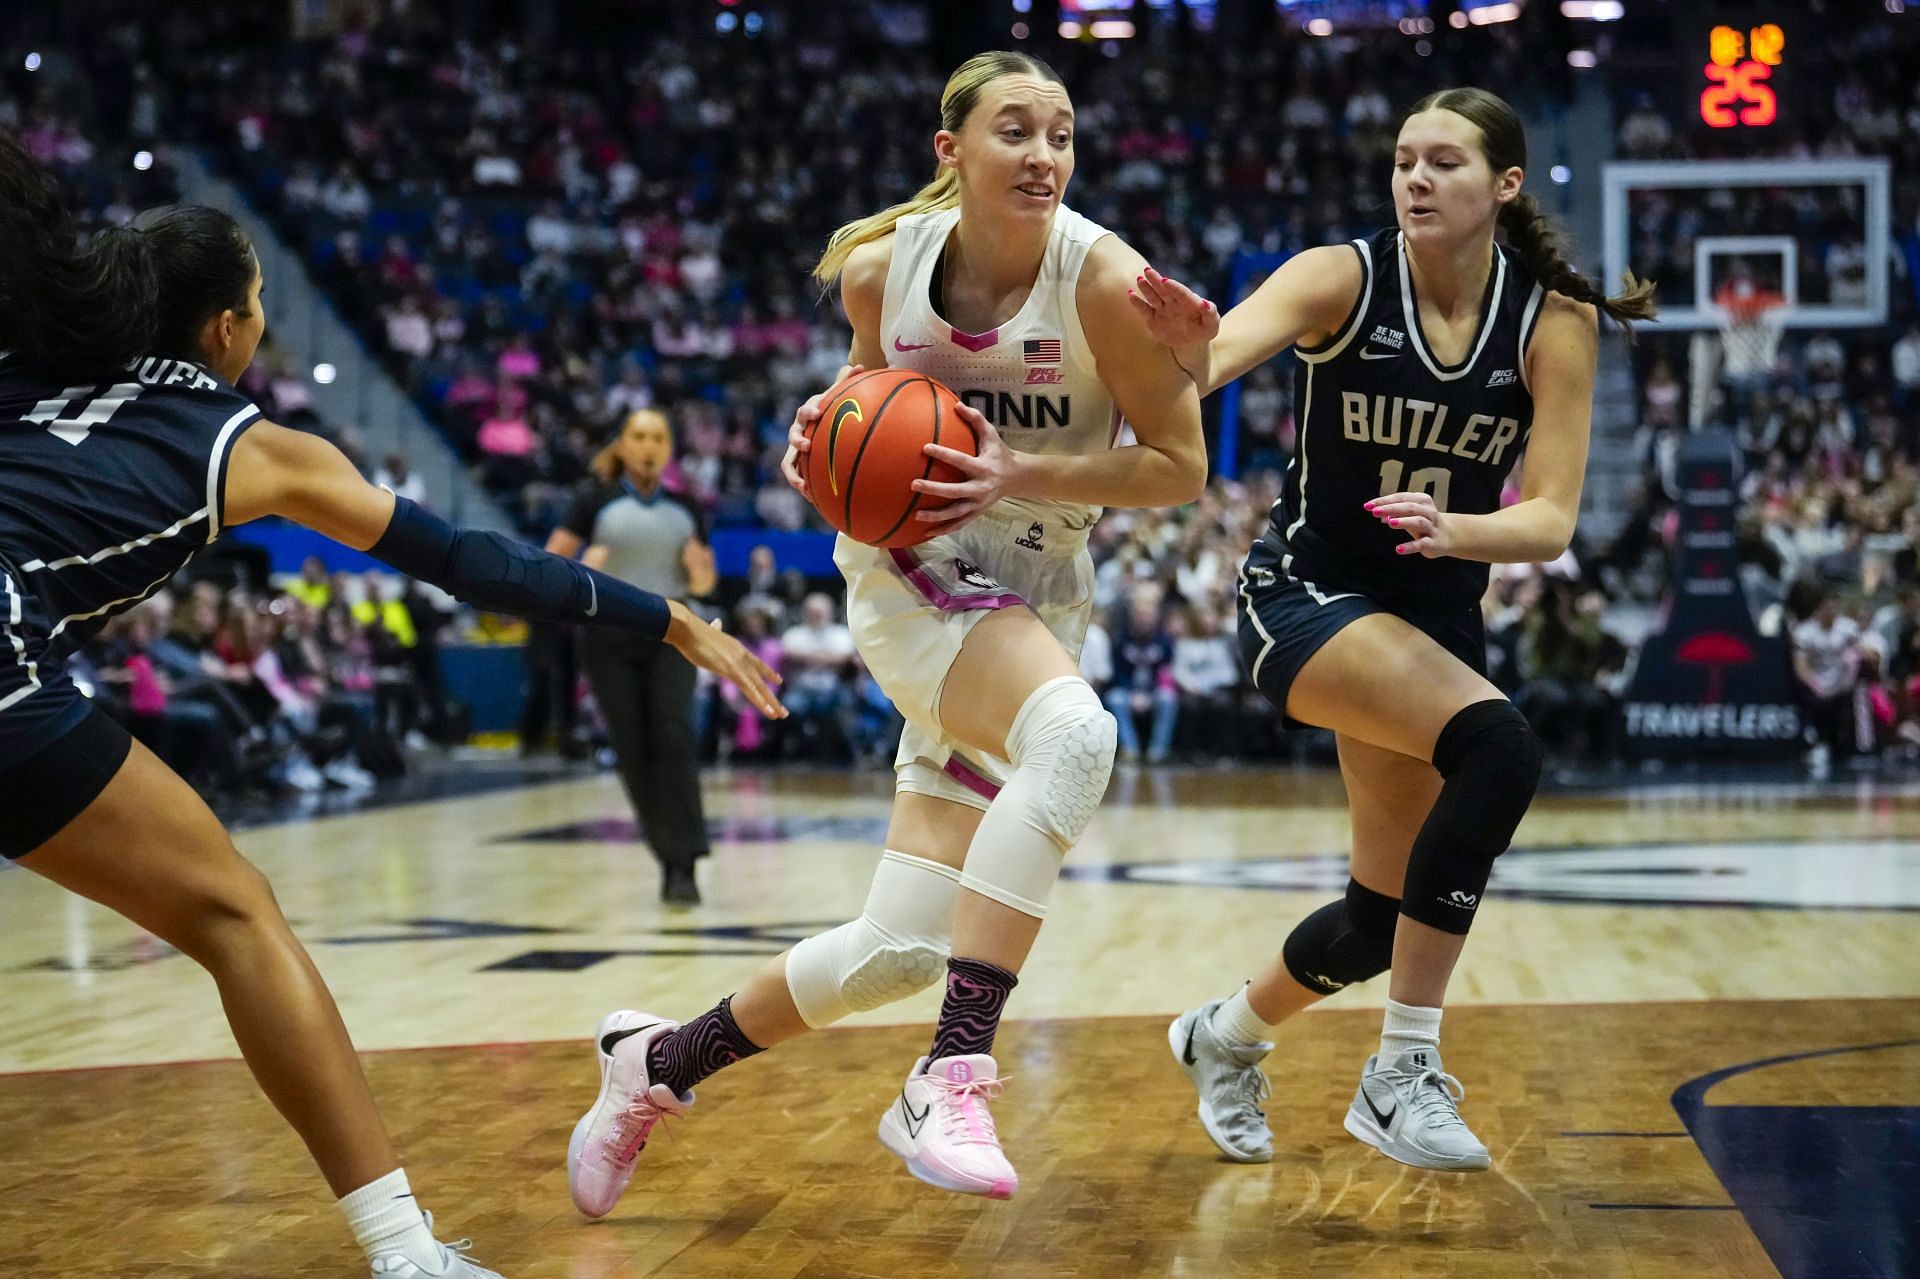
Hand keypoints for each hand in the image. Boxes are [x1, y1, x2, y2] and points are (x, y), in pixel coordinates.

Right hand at [664, 602, 785, 717]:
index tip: (779, 679)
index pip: (757, 663)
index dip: (768, 672)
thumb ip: (716, 631)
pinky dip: (760, 701)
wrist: (689, 629)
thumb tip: (717, 623)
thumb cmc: (693, 632)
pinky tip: (768, 711)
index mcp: (737, 648)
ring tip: (781, 715)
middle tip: (783, 710)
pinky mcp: (732, 670)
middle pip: (761, 679)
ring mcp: (739, 664)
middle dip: (772, 696)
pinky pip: (750, 690)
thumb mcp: (709, 632)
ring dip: (771, 703)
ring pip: (759, 687)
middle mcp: (742, 656)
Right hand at [783, 366, 863, 495]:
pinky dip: (803, 487)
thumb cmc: (831, 409)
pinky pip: (798, 478)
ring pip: (788, 463)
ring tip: (803, 485)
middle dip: (798, 440)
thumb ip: (845, 381)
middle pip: (793, 436)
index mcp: (807, 415)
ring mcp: (797, 451)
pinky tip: (813, 499)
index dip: (810, 411)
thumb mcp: (838, 396)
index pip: (805, 411)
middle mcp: (798, 432)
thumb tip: (857, 365)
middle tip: (808, 445)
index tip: (818, 412)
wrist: (819, 423)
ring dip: (794, 474)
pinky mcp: (799, 466)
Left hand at [911, 403, 1017, 532]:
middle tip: (913, 485)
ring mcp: (978, 503)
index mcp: (983, 467)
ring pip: (955, 512)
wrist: (1017, 477)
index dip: (944, 454)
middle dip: (934, 489)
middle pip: (954, 491)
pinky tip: (926, 533)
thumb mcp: (991, 434)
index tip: (925, 447)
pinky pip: (959, 524)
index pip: (961, 460)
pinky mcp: (977, 513)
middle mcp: (980, 487)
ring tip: (916, 515)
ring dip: (936, 516)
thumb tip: (956, 404)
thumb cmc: (999, 453)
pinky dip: (944, 529)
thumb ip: (975, 420)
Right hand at [1127, 266, 1217, 350]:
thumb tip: (1205, 304)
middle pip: (1164, 289)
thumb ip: (1211, 314)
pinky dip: (1137, 302)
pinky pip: (1144, 309)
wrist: (1191, 342)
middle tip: (1147, 271)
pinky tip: (1131, 294)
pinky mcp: (1153, 317)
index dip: (1174, 287)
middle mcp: (1174, 302)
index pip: (1181, 292)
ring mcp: (1162, 308)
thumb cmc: (1203, 331)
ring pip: (1153, 296)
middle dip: (1156, 280)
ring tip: (1139, 279)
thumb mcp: (1211, 326)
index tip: (1166, 281)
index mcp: (1188, 301)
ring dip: (1146, 288)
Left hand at [1366, 492, 1454, 558]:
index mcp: (1422, 500)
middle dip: (1391, 508)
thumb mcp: (1410, 514)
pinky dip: (1410, 546)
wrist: (1448, 536)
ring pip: (1418, 521)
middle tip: (1375, 512)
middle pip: (1409, 507)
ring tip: (1389, 523)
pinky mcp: (1433, 542)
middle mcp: (1428, 512)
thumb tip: (1378, 512)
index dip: (1384, 501)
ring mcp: (1432, 527)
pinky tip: (1398, 549)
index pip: (1401, 498)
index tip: (1368, 506)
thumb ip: (1394, 512)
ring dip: (1403, 521)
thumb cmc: (1423, 522)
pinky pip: (1421, 544)